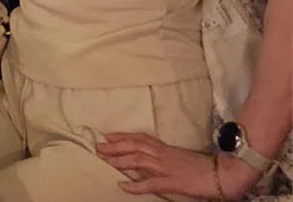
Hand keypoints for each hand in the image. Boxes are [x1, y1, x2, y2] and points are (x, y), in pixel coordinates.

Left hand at [97, 137, 256, 197]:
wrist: (224, 174)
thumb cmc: (206, 169)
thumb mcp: (183, 160)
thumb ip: (169, 158)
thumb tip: (157, 160)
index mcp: (167, 149)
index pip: (142, 139)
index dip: (124, 136)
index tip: (109, 135)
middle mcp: (164, 155)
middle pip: (135, 146)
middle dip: (115, 145)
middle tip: (98, 146)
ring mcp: (167, 167)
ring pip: (138, 160)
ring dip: (119, 159)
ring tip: (104, 159)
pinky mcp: (173, 182)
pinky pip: (151, 183)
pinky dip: (136, 184)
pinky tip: (123, 186)